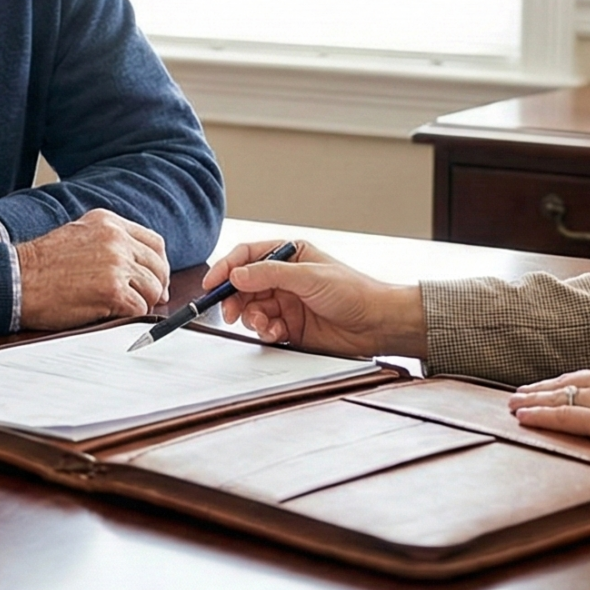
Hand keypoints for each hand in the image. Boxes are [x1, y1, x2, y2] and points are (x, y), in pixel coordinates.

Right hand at [14, 209, 169, 329]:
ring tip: (122, 308)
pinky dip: (132, 316)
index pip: (153, 242)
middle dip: (156, 286)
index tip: (156, 278)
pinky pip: (139, 308)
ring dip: (142, 302)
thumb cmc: (40, 265)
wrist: (15, 280)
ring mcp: (115, 264)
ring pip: (152, 288)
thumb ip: (108, 243)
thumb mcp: (78, 235)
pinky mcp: (113, 290)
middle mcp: (115, 239)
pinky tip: (114, 315)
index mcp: (108, 222)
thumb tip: (139, 267)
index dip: (159, 264)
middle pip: (158, 266)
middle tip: (150, 299)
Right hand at [211, 239, 425, 357]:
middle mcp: (285, 278)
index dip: (227, 268)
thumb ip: (270, 274)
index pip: (248, 256)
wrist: (377, 324)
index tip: (212, 283)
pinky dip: (265, 332)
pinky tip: (276, 333)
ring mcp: (287, 303)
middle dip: (235, 299)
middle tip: (231, 312)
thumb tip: (236, 274)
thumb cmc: (354, 292)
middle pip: (244, 286)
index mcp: (290, 255)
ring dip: (252, 318)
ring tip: (265, 324)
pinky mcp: (291, 327)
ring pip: (252, 309)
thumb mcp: (309, 277)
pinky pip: (265, 328)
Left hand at [507, 354, 589, 456]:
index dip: (569, 380)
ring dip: (532, 400)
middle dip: (543, 387)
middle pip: (568, 380)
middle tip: (520, 391)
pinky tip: (522, 416)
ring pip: (558, 396)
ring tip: (513, 403)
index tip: (555, 384)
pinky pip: (561, 417)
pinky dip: (538, 416)